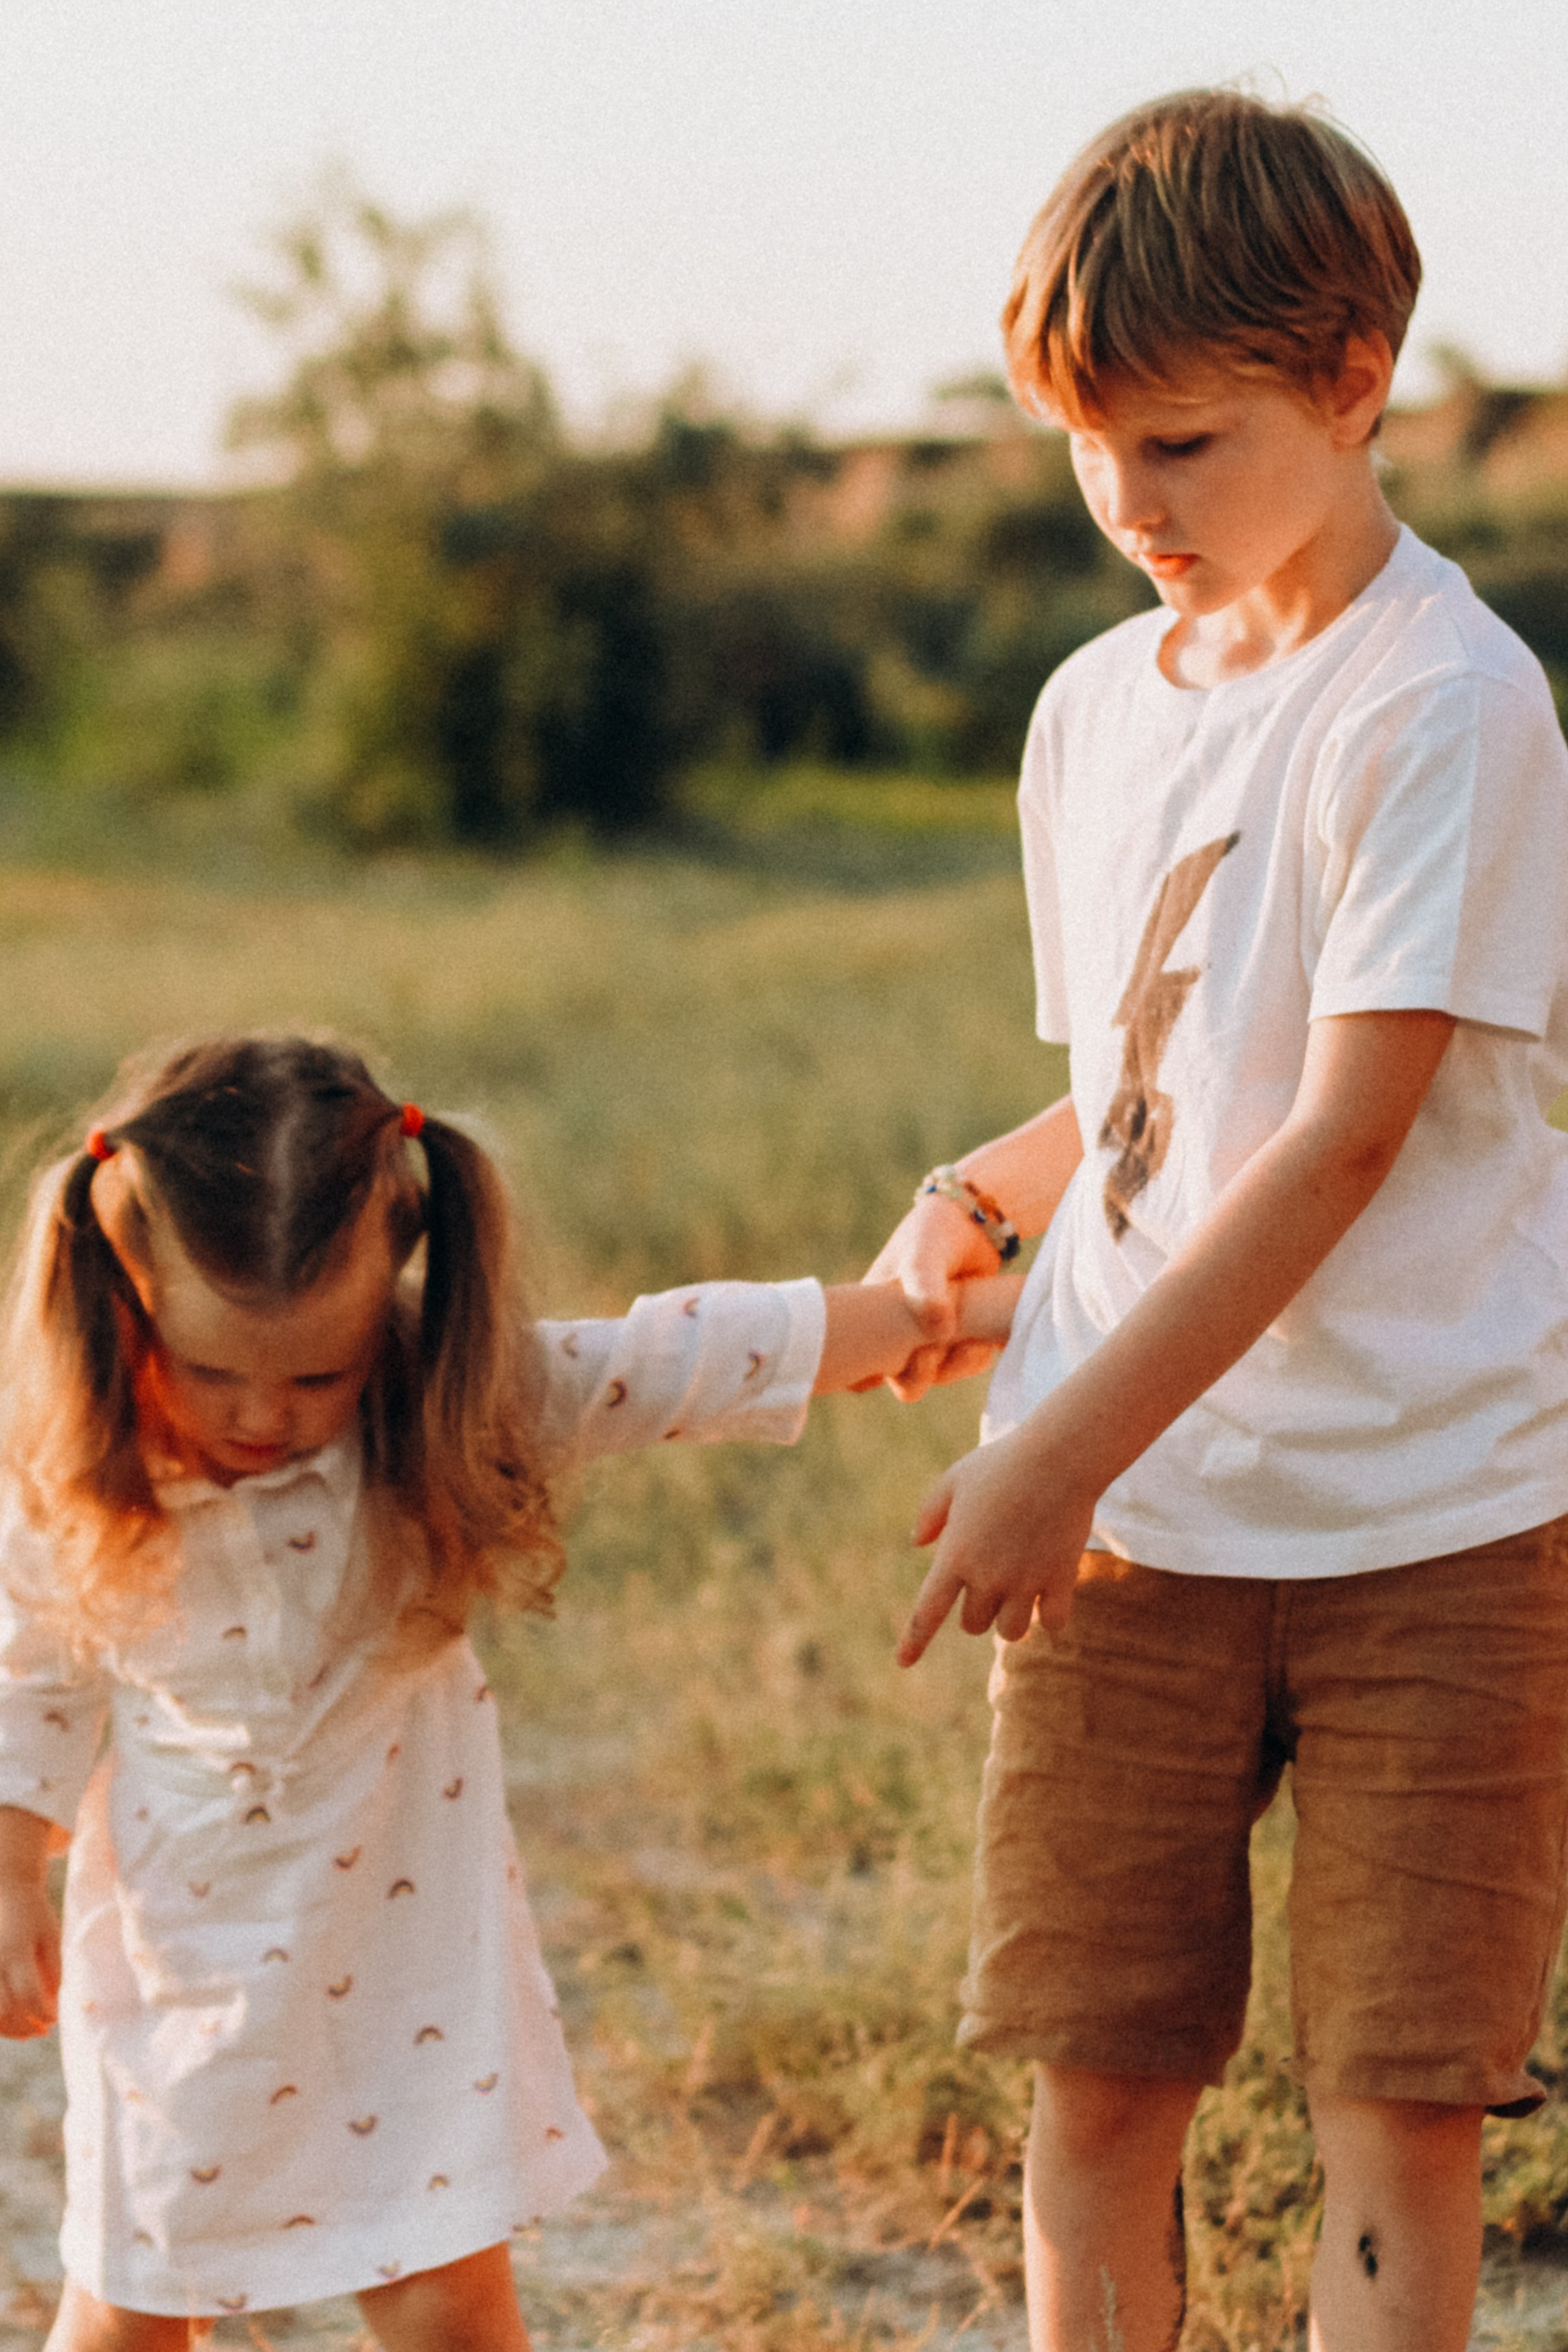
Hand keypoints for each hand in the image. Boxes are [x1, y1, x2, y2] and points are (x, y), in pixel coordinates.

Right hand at [0, 1880, 59, 2037]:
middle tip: (43, 2030)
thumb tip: (54, 2003)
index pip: (29, 1995)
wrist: (2, 1891)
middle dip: (25, 2027)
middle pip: (4, 2010)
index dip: (44, 2012)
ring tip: (29, 2031)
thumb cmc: (30, 1912)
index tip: (55, 2018)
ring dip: (9, 2029)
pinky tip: (11, 2021)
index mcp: (14, 1951)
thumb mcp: (49, 1934)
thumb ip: (53, 1968)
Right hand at [861, 1194, 1005, 1399]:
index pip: (858, 1372)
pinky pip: (966, 1365)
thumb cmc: (934, 1233)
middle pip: (907, 1383)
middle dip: (928, 1369)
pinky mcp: (959, 1340)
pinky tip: (984, 1333)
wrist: (974, 1223)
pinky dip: (977, 1354)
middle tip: (942, 1339)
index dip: (877, 1374)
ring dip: (958, 1362)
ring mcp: (929, 1340)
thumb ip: (924, 1286)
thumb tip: (940, 1331)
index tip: (904, 1353)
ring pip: (940, 1377)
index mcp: (872, 1319)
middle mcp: (897, 1335)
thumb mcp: (923, 1253)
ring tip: (972, 1334)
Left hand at [898, 1425, 1095, 1665]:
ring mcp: (1026, 1581)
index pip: (927, 1612)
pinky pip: (1053, 1623)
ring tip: (1020, 1588)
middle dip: (978, 1609)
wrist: (1058, 1457)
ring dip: (1011, 1618)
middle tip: (992, 1576)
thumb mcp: (955, 1480)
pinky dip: (1050, 1616)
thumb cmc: (1002, 1463)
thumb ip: (931, 1513)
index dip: (914, 1641)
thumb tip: (918, 1543)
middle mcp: (987, 1576)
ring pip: (1011, 1632)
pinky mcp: (1061, 1580)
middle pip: (973, 1624)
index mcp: (955, 1555)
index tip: (903, 1663)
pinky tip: (1051, 1594)